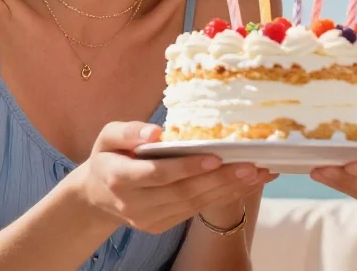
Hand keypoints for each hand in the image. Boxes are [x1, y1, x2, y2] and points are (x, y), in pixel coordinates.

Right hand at [71, 121, 271, 234]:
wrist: (96, 196)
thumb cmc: (108, 156)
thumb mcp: (107, 136)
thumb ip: (128, 132)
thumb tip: (155, 132)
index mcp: (120, 178)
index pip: (158, 175)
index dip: (187, 168)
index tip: (215, 158)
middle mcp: (135, 203)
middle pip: (183, 192)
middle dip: (221, 180)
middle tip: (253, 166)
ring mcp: (149, 219)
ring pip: (194, 204)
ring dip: (231, 190)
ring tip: (260, 174)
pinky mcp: (161, 225)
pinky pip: (196, 211)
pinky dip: (224, 197)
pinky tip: (246, 184)